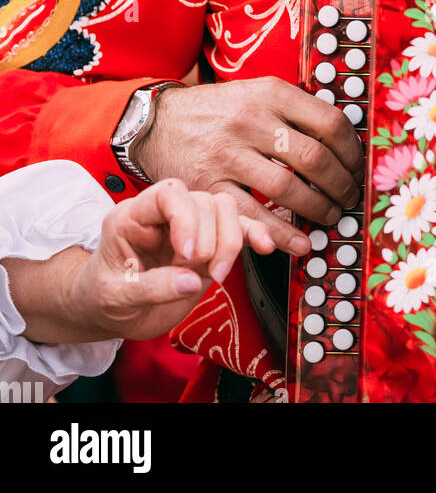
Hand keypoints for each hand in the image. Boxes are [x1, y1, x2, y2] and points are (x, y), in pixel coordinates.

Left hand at [9, 178, 277, 344]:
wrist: (110, 311)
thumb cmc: (104, 297)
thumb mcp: (115, 297)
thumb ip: (152, 287)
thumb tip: (192, 281)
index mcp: (133, 215)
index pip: (168, 193)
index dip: (185, 217)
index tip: (188, 254)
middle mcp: (165, 215)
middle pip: (202, 201)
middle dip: (209, 238)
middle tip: (198, 270)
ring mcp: (190, 226)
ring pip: (224, 210)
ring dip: (229, 241)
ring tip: (217, 273)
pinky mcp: (209, 242)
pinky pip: (238, 228)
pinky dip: (252, 235)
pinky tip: (263, 247)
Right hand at [134, 77, 363, 254]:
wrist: (157, 122)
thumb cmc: (216, 110)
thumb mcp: (255, 92)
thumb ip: (293, 110)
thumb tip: (342, 139)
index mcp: (270, 93)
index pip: (330, 123)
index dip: (352, 152)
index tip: (357, 167)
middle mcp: (251, 121)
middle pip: (314, 159)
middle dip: (341, 186)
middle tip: (349, 198)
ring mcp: (229, 154)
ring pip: (289, 190)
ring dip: (318, 211)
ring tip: (329, 217)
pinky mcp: (208, 186)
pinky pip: (253, 216)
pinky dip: (282, 235)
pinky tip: (299, 243)